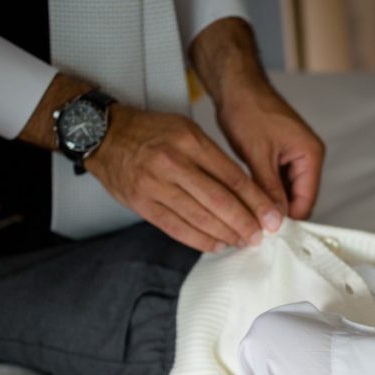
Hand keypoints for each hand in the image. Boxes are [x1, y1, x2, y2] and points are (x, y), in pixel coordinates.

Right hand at [86, 104, 282, 252]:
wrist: (104, 135)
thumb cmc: (149, 132)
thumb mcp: (185, 129)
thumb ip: (212, 157)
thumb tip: (245, 191)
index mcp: (189, 140)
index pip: (232, 176)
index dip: (256, 201)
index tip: (271, 216)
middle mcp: (172, 162)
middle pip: (219, 200)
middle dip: (244, 222)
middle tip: (259, 235)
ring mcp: (154, 185)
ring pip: (199, 217)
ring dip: (225, 234)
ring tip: (241, 241)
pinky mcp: (141, 203)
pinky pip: (176, 227)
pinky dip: (199, 240)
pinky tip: (215, 244)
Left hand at [216, 80, 324, 220]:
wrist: (236, 87)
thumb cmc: (249, 109)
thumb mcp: (258, 154)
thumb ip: (269, 189)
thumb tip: (275, 219)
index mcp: (310, 154)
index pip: (307, 200)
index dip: (289, 219)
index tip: (269, 232)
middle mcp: (307, 156)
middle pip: (299, 199)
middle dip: (279, 213)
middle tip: (256, 227)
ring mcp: (294, 157)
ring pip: (286, 193)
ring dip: (270, 203)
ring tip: (250, 213)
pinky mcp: (280, 157)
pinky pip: (277, 183)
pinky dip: (265, 192)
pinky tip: (249, 200)